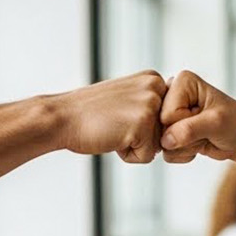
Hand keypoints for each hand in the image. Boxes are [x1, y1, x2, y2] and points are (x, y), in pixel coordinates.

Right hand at [50, 70, 167, 162]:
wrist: (62, 118)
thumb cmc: (89, 113)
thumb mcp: (126, 96)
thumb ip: (149, 102)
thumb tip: (174, 121)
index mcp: (152, 78)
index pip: (166, 118)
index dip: (142, 125)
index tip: (119, 114)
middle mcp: (156, 87)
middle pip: (164, 132)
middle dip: (140, 137)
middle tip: (114, 123)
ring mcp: (150, 105)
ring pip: (157, 145)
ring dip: (134, 146)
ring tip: (112, 129)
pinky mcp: (143, 125)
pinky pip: (146, 157)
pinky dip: (127, 156)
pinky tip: (111, 138)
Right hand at [159, 70, 235, 163]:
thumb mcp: (216, 123)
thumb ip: (190, 129)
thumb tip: (165, 141)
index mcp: (182, 82)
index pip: (168, 113)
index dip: (187, 122)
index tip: (205, 117)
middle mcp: (173, 95)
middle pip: (162, 127)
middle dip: (185, 136)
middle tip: (205, 129)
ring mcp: (171, 115)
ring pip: (162, 142)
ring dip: (186, 146)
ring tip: (203, 135)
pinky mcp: (172, 132)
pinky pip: (167, 152)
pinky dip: (184, 154)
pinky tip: (199, 144)